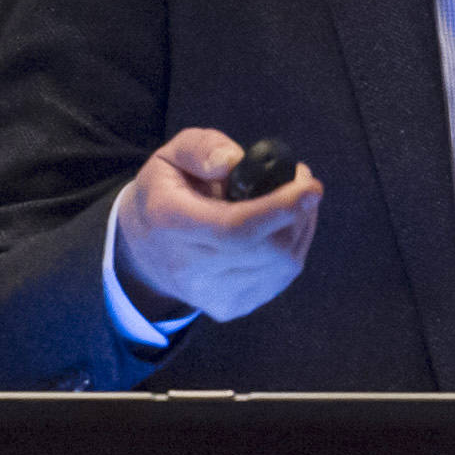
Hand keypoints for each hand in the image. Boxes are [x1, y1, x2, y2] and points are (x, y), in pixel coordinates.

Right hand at [115, 128, 322, 322]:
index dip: (279, 210)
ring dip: (300, 227)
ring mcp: (212, 294)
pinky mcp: (231, 307)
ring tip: (293, 201)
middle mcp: (190, 268)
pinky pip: (281, 277)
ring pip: (282, 265)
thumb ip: (201, 148)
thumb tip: (234, 161)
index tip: (310, 188)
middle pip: (268, 249)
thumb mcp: (171, 155)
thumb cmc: (167, 192)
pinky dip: (294, 247)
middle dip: (298, 212)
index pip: (234, 229)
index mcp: (171, 223)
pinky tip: (284, 227)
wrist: (145, 249)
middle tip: (303, 183)